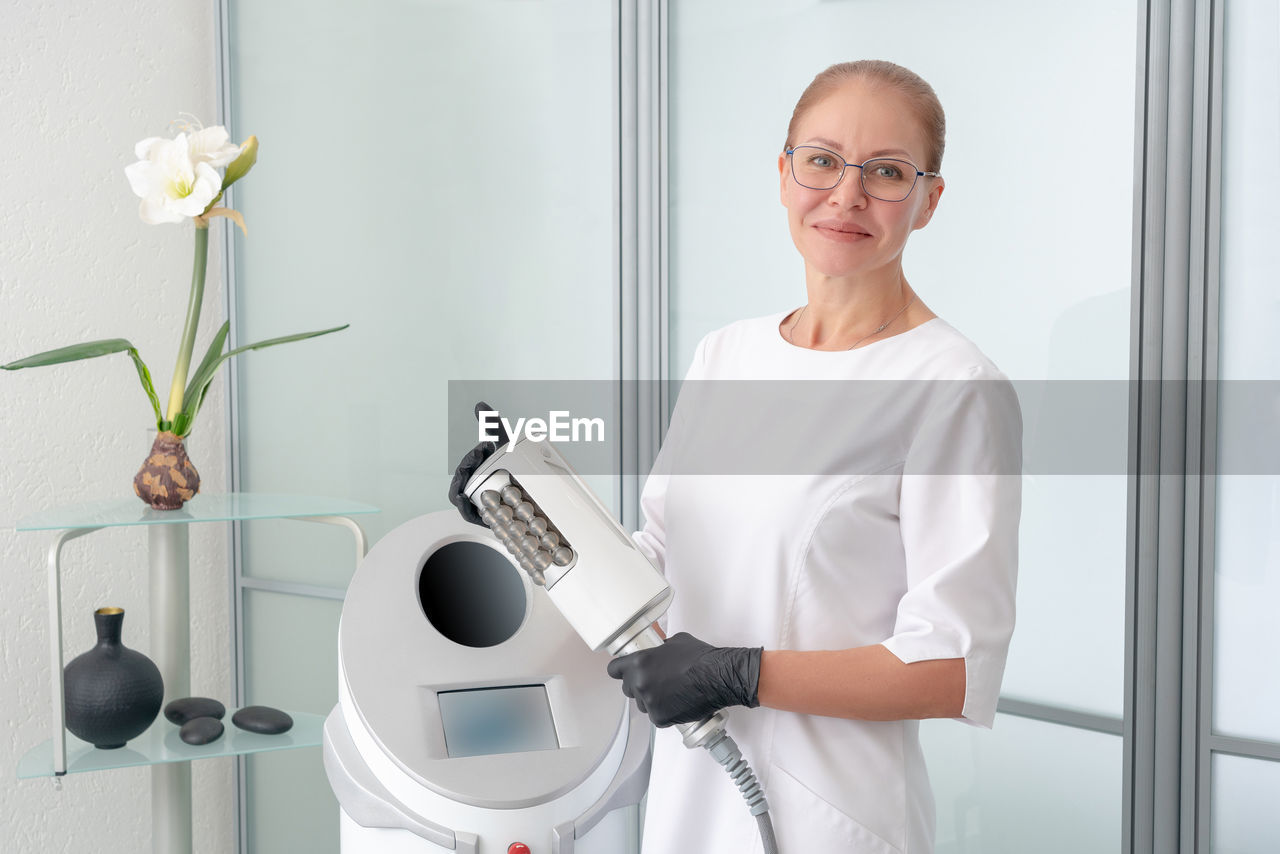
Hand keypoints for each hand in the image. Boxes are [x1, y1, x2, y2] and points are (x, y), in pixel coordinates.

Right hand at [447, 401, 508, 526]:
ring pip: (460, 497)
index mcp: (475, 467)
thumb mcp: (505, 444)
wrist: (529, 489)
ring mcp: (476, 497)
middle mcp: (472, 482)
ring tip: (463, 492)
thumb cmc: (514, 464)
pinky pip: (469, 513)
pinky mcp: (481, 514)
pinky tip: (467, 504)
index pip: (467, 463)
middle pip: (462, 481)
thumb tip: (479, 404)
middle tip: (481, 464)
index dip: (473, 457)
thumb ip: (492, 424)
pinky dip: (466, 509)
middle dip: (467, 473)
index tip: (484, 448)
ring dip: (459, 494)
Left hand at [606, 632, 761, 726]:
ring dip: (652, 700)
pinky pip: (656, 716)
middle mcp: (640, 683)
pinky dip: (665, 712)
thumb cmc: (701, 659)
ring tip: (671, 693)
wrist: (718, 677)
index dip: (620, 671)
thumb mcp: (675, 642)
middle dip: (638, 686)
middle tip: (655, 683)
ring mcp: (650, 702)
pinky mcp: (660, 718)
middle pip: (627, 689)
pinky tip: (677, 703)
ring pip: (642, 704)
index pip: (614, 670)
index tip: (623, 672)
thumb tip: (658, 651)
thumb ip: (659, 648)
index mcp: (639, 662)